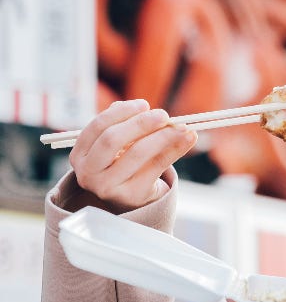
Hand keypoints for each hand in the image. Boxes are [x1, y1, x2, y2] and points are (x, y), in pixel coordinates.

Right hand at [70, 99, 196, 211]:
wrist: (130, 197)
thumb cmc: (123, 162)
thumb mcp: (118, 144)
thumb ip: (127, 124)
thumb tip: (148, 110)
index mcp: (80, 154)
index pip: (97, 127)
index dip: (121, 112)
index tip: (144, 104)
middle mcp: (88, 172)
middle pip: (113, 139)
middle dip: (140, 123)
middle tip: (163, 115)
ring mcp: (108, 186)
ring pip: (137, 153)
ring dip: (163, 135)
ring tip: (183, 126)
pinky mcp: (132, 195)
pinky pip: (157, 166)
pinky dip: (176, 148)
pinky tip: (189, 137)